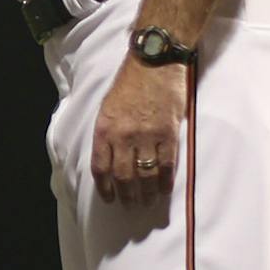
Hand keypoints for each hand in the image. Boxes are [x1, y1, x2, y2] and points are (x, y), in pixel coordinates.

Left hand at [90, 56, 184, 204]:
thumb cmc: (129, 84)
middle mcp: (123, 136)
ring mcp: (147, 136)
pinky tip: (164, 190)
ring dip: (145, 193)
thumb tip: (109, 158)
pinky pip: (167, 165)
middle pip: (123, 176)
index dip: (104, 187)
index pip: (100, 167)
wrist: (154, 63)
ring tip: (147, 203)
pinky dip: (165, 181)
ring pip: (145, 175)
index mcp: (104, 129)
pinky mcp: (169, 134)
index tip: (109, 198)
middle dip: (126, 195)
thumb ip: (107, 133)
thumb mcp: (107, 107)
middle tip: (130, 205)